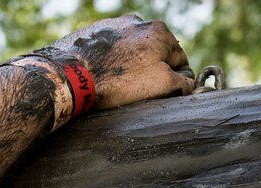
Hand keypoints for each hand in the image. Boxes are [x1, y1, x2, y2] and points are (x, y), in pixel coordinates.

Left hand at [44, 15, 195, 109]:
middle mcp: (137, 22)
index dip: (176, 78)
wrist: (72, 75)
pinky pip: (110, 50)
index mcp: (159, 31)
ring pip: (132, 51)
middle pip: (154, 52)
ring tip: (119, 85)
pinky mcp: (93, 33)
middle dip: (151, 70)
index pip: (179, 59)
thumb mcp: (161, 85)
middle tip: (140, 91)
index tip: (167, 92)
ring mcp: (113, 25)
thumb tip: (189, 83)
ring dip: (131, 66)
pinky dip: (110, 62)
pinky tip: (104, 76)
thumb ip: (182, 82)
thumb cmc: (119, 81)